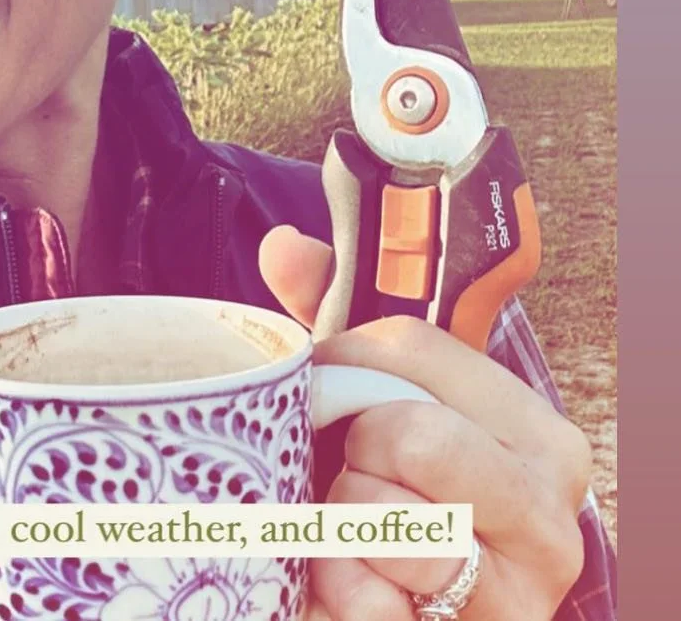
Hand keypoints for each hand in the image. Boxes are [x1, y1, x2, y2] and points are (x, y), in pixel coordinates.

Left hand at [258, 225, 592, 620]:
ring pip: (385, 516)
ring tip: (348, 529)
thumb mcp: (374, 395)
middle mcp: (548, 508)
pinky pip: (368, 596)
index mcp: (534, 430)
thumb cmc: (398, 488)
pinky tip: (347, 581)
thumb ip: (333, 311)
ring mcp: (519, 587)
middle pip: (409, 433)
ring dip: (339, 522)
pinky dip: (336, 585)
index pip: (413, 350)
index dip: (343, 360)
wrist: (423, 610)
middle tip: (352, 473)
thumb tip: (282, 246)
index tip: (328, 383)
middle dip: (354, 451)